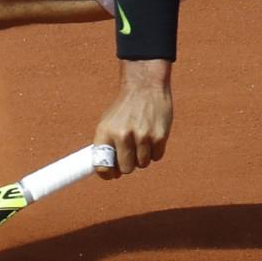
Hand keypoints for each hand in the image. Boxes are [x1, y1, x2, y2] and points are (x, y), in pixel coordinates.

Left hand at [93, 60, 172, 177]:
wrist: (145, 86)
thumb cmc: (125, 108)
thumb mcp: (108, 122)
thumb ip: (107, 146)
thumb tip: (110, 172)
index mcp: (105, 132)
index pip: (102, 166)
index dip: (107, 174)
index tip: (112, 174)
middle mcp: (122, 135)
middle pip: (126, 169)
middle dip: (128, 164)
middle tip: (131, 152)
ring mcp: (142, 136)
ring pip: (142, 164)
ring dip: (142, 157)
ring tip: (142, 140)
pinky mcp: (159, 136)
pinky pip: (156, 157)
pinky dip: (155, 151)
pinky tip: (152, 136)